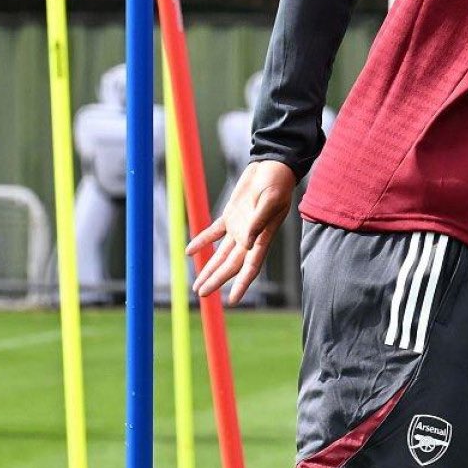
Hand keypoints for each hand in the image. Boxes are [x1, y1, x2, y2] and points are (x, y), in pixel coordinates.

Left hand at [191, 161, 298, 305]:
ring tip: (198, 285)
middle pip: (230, 265)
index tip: (234, 300)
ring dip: (210, 269)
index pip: (251, 267)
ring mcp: (240, 227)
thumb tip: (247, 244)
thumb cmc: (277, 183)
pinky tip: (190, 252)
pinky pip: (214, 232)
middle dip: (216, 280)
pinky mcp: (232, 216)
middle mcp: (250, 237)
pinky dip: (202, 242)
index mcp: (262, 237)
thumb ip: (258, 223)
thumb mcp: (270, 201)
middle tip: (202, 294)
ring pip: (221, 254)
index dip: (242, 284)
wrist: (273, 167)